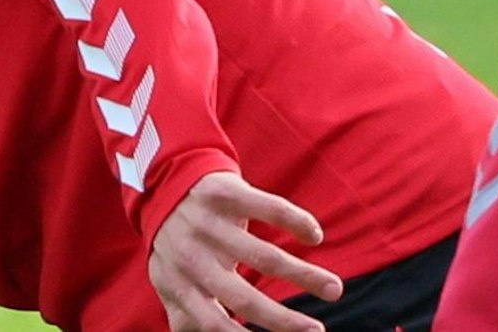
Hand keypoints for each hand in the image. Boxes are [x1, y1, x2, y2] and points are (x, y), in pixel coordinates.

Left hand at [148, 171, 342, 331]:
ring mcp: (211, 224)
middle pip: (244, 298)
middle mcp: (195, 256)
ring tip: (334, 289)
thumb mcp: (169, 280)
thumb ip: (185, 315)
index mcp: (182, 283)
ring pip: (266, 257)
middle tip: (317, 331)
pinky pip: (269, 208)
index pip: (213, 322)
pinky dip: (296, 221)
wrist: (163, 179)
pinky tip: (314, 236)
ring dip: (305, 275)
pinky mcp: (227, 193)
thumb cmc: (174, 243)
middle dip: (285, 320)